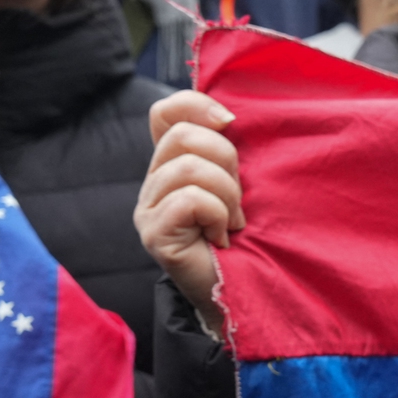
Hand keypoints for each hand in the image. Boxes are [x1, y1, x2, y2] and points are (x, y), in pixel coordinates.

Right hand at [136, 90, 243, 332]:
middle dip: (226, 161)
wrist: (245, 291)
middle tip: (238, 199)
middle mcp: (153, 184)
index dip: (196, 106)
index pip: (164, 112)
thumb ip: (226, 149)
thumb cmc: (249, 237)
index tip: (230, 124)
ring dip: (226, 195)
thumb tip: (227, 117)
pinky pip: (190, 199)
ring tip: (232, 223)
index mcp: (172, 165)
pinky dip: (216, 214)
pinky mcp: (153, 234)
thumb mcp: (240, 182)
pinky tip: (221, 237)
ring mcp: (148, 210)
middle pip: (182, 136)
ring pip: (189, 168)